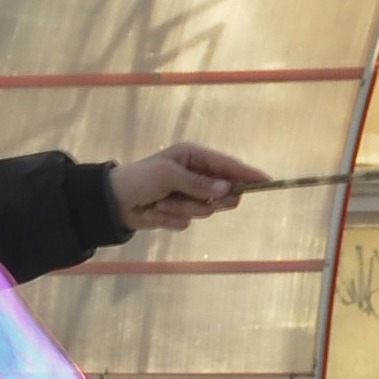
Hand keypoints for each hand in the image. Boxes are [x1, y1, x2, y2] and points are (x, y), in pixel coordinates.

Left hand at [109, 144, 273, 232]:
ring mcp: (189, 195)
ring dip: (182, 209)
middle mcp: (195, 175)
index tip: (266, 181)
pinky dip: (171, 219)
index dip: (247, 173)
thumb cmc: (139, 179)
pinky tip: (155, 212)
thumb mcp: (167, 175)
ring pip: (205, 210)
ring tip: (161, 203)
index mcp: (193, 157)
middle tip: (190, 197)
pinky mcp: (180, 213)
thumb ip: (197, 183)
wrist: (113, 203)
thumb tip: (227, 188)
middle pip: (223, 193)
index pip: (227, 165)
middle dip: (206, 199)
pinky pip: (188, 222)